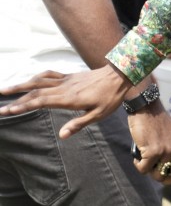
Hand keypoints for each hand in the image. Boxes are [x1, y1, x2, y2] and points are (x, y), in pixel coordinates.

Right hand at [0, 66, 130, 136]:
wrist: (121, 75)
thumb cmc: (111, 97)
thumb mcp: (99, 115)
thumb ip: (79, 124)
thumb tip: (62, 135)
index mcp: (68, 98)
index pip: (40, 102)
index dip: (22, 106)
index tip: (7, 111)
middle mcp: (64, 87)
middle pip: (34, 92)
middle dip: (15, 99)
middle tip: (0, 107)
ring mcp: (66, 80)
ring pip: (39, 80)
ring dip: (21, 85)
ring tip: (5, 90)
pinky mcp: (70, 76)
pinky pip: (49, 74)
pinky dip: (36, 77)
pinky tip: (29, 80)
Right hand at [128, 102, 170, 186]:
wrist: (147, 106)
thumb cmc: (156, 121)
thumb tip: (166, 171)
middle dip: (167, 181)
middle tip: (157, 175)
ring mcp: (168, 149)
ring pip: (158, 174)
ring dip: (148, 170)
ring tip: (144, 158)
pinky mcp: (155, 150)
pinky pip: (145, 170)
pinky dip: (139, 165)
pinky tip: (138, 156)